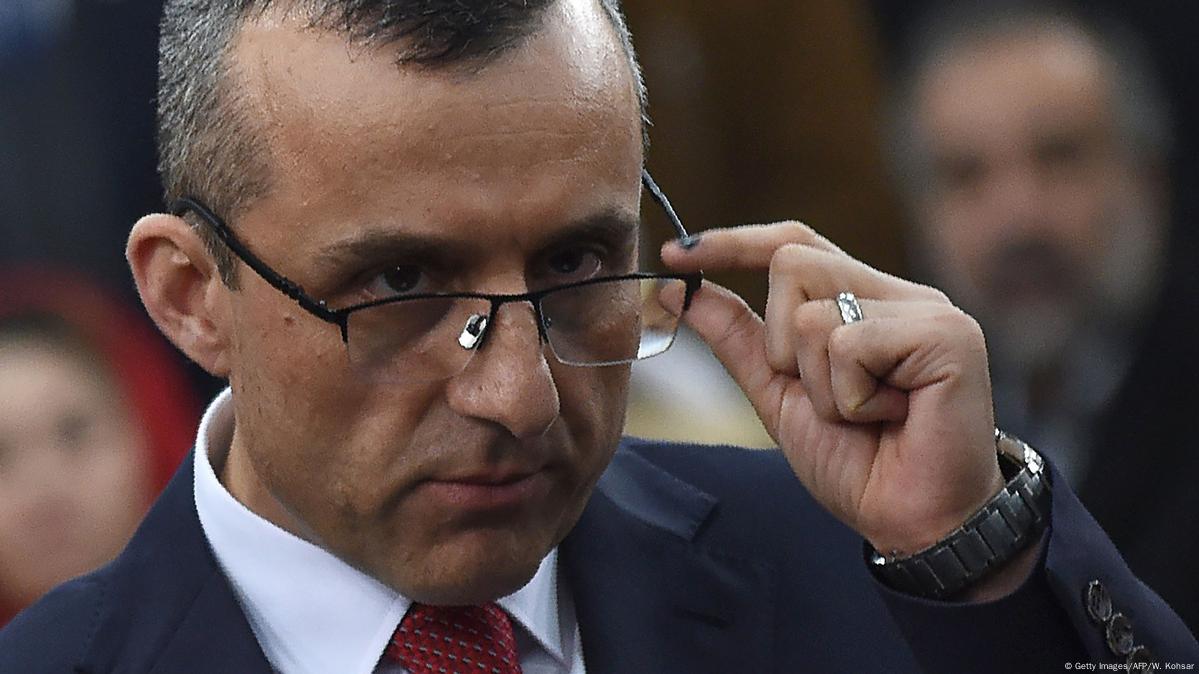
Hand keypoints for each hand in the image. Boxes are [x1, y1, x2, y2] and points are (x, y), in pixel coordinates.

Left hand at [661, 222, 1003, 554]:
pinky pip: (850, 345)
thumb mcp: (779, 396)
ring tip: (867, 416)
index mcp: (863, 300)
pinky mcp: (946, 334)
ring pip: (812, 314)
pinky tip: (891, 418)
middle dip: (779, 344)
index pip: (793, 244)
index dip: (733, 243)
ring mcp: (926, 309)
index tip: (673, 256)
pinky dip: (851, 398)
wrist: (913, 523)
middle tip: (826, 399)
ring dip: (818, 385)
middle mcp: (897, 294)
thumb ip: (739, 340)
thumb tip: (683, 291)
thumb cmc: (859, 463)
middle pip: (791, 263)